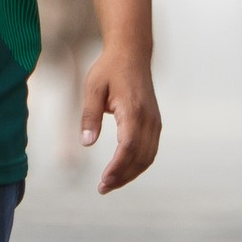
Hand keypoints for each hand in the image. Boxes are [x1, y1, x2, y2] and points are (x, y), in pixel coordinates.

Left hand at [80, 48, 160, 194]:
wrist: (132, 54)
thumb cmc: (109, 70)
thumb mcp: (92, 89)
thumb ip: (90, 116)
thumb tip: (87, 143)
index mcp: (133, 110)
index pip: (128, 147)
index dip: (117, 167)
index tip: (103, 181)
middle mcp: (148, 118)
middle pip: (140, 157)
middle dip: (122, 176)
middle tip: (102, 188)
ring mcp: (154, 121)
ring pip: (148, 157)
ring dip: (131, 173)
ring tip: (110, 183)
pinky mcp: (154, 122)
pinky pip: (150, 150)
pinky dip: (138, 164)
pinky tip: (123, 170)